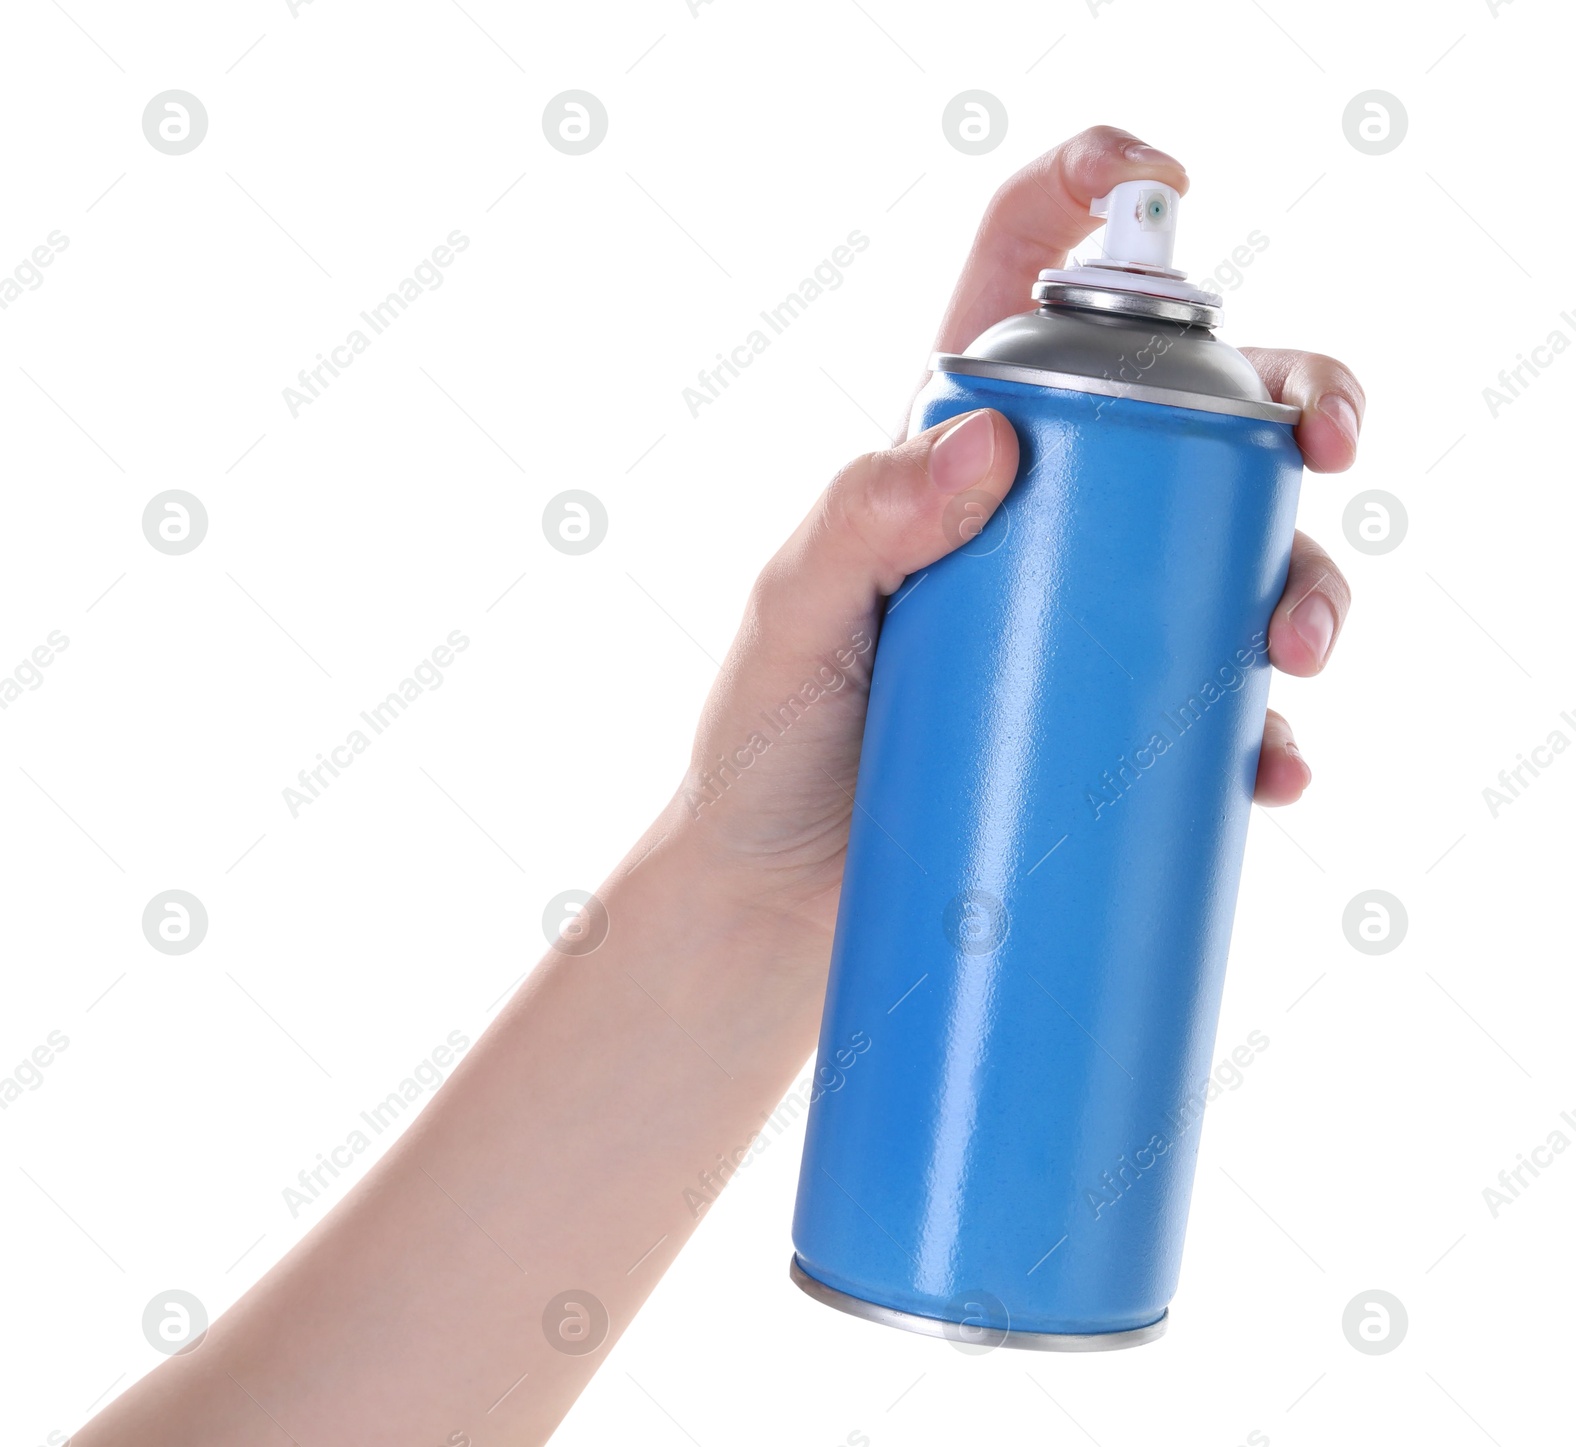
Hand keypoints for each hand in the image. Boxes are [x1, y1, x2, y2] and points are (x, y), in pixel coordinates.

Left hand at [671, 125, 1358, 936]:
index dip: (1094, 199)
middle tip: (1325, 450)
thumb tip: (992, 442)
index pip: (1024, 285)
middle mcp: (1044, 520)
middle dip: (1295, 406)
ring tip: (1292, 653)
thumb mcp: (788, 623)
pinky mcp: (1117, 729)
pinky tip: (1273, 767)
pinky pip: (1223, 710)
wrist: (776, 905)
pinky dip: (1268, 733)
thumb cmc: (763, 749)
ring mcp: (1091, 625)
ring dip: (1308, 580)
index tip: (1165, 188)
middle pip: (1195, 415)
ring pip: (1241, 556)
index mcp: (954, 455)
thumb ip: (852, 525)